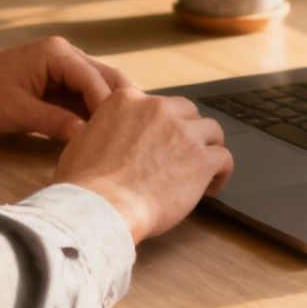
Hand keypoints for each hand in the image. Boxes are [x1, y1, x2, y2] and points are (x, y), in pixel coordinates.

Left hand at [0, 36, 132, 140]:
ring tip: (124, 139)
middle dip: (121, 106)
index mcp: (57, 54)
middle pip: (108, 78)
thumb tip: (85, 135)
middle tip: (133, 138)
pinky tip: (105, 135)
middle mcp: (68, 54)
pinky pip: (87, 96)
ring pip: (102, 87)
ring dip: (110, 111)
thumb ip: (52, 121)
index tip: (119, 135)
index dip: (108, 108)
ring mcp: (67, 66)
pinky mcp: (64, 80)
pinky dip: (96, 113)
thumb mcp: (17, 111)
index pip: (95, 79)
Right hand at [52, 89, 231, 242]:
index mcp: (127, 100)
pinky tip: (210, 187)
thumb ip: (105, 127)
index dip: (161, 125)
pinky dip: (220, 172)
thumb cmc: (85, 183)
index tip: (159, 143)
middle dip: (187, 132)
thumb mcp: (82, 139)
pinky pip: (224, 157)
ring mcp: (183, 132)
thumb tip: (110, 135)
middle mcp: (158, 108)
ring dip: (207, 149)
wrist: (101, 207)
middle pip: (187, 112)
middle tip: (182, 156)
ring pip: (211, 130)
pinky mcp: (202, 158)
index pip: (156, 104)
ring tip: (201, 171)